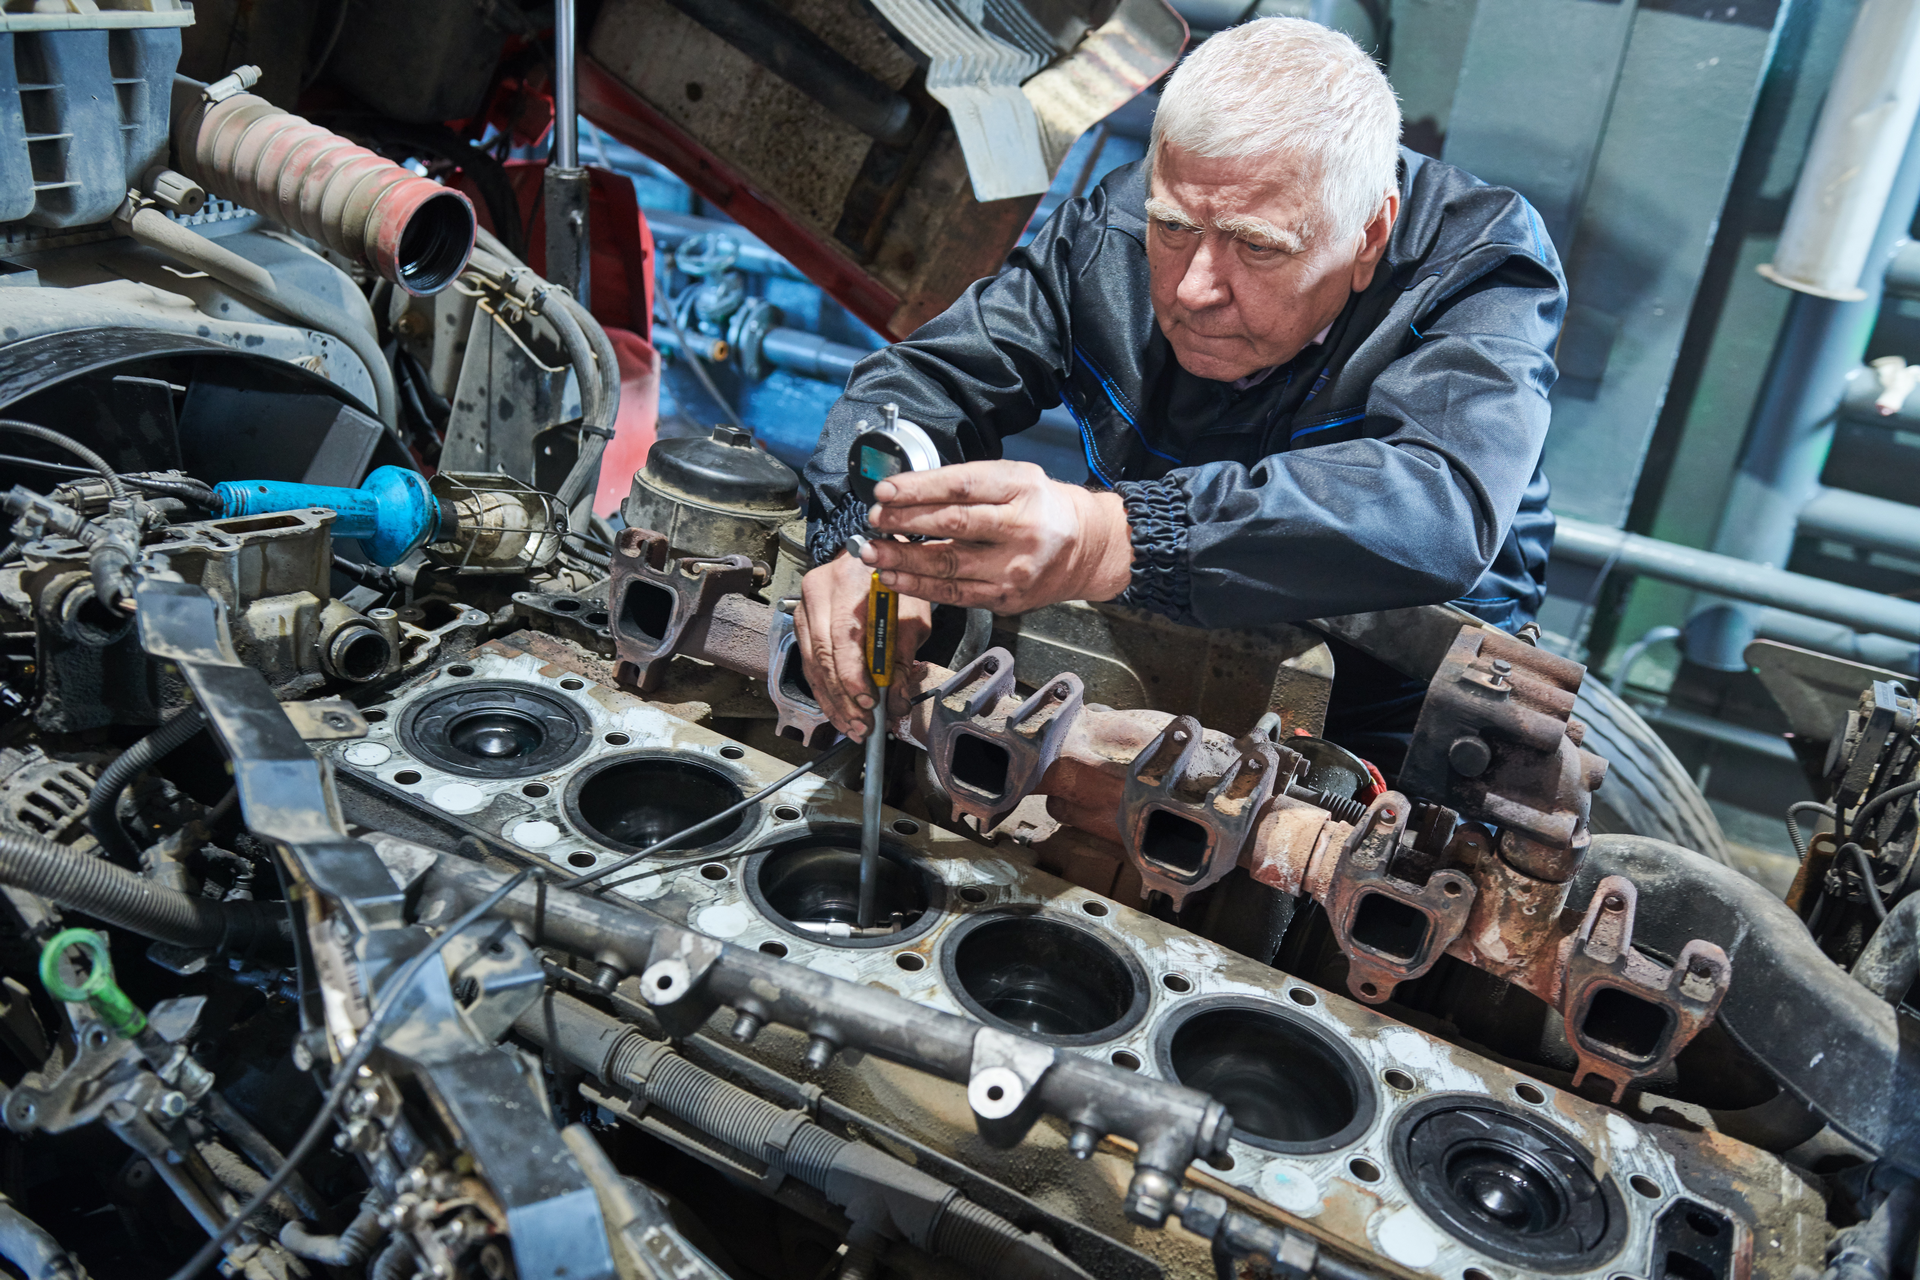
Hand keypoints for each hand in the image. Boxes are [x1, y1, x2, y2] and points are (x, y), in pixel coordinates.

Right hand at [794, 551, 932, 740]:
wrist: (871, 556)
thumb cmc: (895, 583)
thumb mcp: (912, 615)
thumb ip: (903, 658)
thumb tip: (895, 702)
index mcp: (848, 582)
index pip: (842, 636)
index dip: (852, 674)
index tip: (869, 701)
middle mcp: (818, 592)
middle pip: (822, 655)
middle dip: (843, 697)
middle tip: (862, 725)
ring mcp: (804, 607)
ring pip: (811, 664)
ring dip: (832, 701)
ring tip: (852, 727)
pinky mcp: (801, 622)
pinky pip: (808, 663)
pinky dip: (824, 690)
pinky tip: (838, 710)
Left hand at [860, 460, 1132, 612]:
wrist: (1086, 548)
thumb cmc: (1041, 507)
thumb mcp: (1015, 478)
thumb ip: (969, 483)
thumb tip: (907, 490)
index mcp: (1021, 488)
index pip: (962, 486)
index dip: (919, 488)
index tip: (884, 491)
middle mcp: (1020, 527)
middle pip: (954, 524)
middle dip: (906, 522)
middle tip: (874, 520)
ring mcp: (1013, 567)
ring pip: (950, 564)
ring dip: (904, 559)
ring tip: (872, 552)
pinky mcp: (1006, 597)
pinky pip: (955, 593)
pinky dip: (919, 586)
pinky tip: (894, 577)